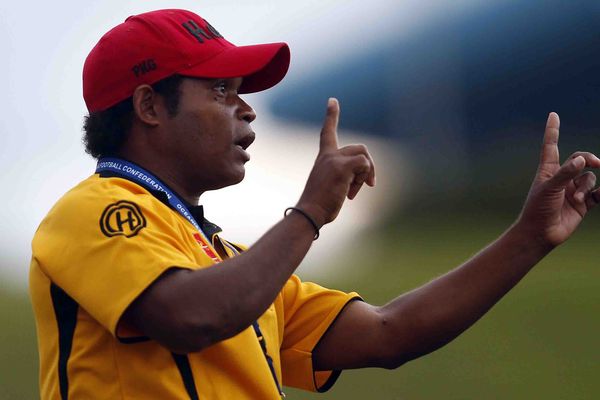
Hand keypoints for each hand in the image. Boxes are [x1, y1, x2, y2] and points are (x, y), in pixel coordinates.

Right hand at [296, 98, 375, 226]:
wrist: (309, 213)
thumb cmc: (319, 204)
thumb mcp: (331, 185)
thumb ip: (344, 175)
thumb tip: (366, 179)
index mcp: (323, 157)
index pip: (327, 132)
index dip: (331, 115)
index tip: (333, 100)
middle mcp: (328, 155)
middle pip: (360, 148)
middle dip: (368, 167)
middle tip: (366, 185)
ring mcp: (334, 160)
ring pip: (364, 155)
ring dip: (365, 174)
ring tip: (354, 191)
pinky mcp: (341, 167)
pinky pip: (364, 165)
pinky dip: (364, 179)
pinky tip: (352, 193)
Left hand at [516, 112, 599, 247]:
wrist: (541, 233)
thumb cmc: (538, 208)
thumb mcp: (549, 188)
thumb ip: (566, 173)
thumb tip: (581, 161)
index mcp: (548, 170)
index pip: (551, 146)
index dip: (553, 131)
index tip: (553, 115)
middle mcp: (561, 178)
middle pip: (580, 159)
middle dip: (589, 159)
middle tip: (596, 162)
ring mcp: (573, 190)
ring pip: (590, 177)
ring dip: (587, 185)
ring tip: (577, 197)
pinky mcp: (583, 204)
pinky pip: (598, 193)